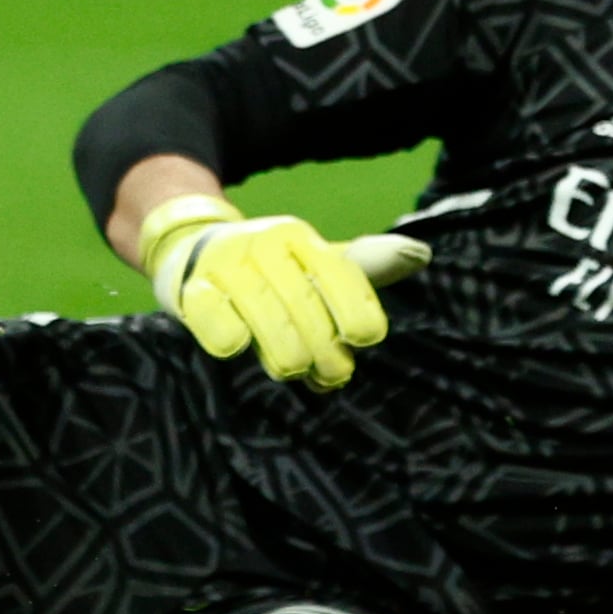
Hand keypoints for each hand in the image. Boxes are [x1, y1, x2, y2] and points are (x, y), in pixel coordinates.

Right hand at [138, 196, 429, 389]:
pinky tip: (237, 346)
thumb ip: (364, 265)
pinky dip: (229, 337)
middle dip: (324, 347)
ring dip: (286, 352)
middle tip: (332, 374)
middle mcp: (265, 245)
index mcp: (301, 239)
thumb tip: (422, 256)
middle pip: (306, 304)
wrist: (191, 247)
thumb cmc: (269, 268)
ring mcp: (226, 265)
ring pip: (265, 315)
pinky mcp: (190, 289)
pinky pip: (215, 319)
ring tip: (293, 369)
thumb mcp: (315, 261)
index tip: (364, 339)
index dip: (356, 310)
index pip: (339, 273)